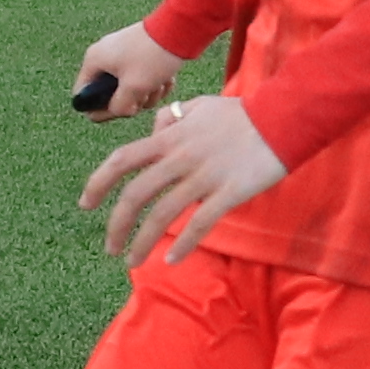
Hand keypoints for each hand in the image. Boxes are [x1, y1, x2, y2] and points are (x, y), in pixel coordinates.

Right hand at [73, 19, 179, 115]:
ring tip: (159, 86)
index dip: (98, 109)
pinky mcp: (139, 54)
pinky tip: (167, 80)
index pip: (83, 94)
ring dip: (147, 93)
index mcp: (94, 60)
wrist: (179, 28)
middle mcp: (104, 56)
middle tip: (144, 97)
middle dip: (130, 100)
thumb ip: (119, 107)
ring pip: (129, 87)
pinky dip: (154, 83)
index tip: (119, 113)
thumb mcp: (134, 88)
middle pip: (110, 93)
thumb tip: (115, 112)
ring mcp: (122, 54)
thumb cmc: (152, 56)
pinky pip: (141, 77)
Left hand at [85, 91, 287, 268]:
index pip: (123, 159)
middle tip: (109, 247)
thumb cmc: (243, 114)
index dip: (98, 182)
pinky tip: (171, 259)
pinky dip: (183, 244)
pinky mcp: (229, 192)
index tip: (85, 204)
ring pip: (163, 214)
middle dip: (116, 225)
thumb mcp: (199, 106)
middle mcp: (180, 158)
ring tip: (132, 261)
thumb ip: (172, 118)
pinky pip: (200, 223)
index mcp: (170, 138)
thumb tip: (156, 128)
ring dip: (143, 242)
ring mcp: (204, 176)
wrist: (284, 118)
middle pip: (136, 194)